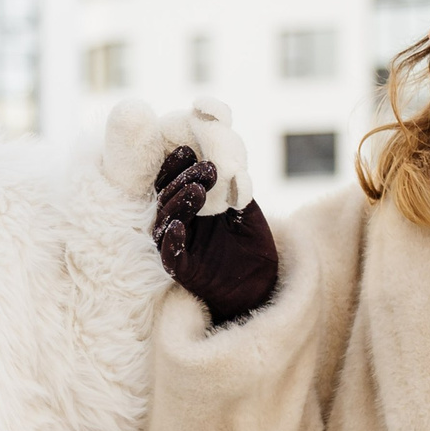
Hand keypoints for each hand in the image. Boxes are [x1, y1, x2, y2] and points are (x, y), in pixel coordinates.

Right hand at [153, 147, 278, 325]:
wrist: (263, 282)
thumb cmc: (253, 244)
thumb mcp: (248, 210)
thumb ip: (236, 189)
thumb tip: (228, 162)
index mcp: (191, 206)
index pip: (174, 180)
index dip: (177, 165)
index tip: (187, 149)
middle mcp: (181, 224)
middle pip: (166, 197)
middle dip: (182, 179)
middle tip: (205, 169)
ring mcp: (180, 246)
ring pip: (165, 222)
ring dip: (177, 204)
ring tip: (196, 190)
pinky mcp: (184, 270)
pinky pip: (169, 256)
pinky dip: (170, 241)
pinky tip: (177, 226)